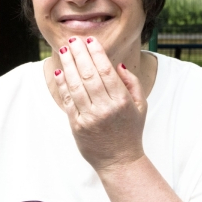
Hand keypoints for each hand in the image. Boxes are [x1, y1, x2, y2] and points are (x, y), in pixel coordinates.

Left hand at [54, 36, 146, 171]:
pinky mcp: (77, 126)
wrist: (120, 160)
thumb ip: (133, 84)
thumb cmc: (131, 131)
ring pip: (76, 85)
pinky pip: (68, 101)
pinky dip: (62, 85)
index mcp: (122, 101)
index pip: (106, 71)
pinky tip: (60, 72)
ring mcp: (90, 117)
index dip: (96, 53)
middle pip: (89, 74)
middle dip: (79, 54)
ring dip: (68, 65)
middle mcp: (105, 108)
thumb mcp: (141, 107)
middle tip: (73, 40)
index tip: (89, 40)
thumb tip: (118, 65)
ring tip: (64, 51)